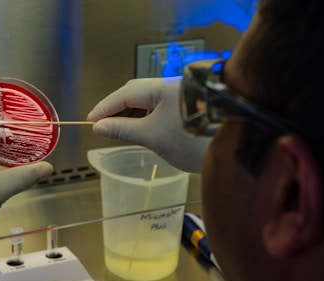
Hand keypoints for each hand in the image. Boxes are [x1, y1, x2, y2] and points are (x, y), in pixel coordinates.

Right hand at [87, 77, 210, 172]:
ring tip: (118, 132)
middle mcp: (171, 87)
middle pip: (136, 95)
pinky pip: (159, 110)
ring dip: (132, 116)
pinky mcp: (187, 109)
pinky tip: (139, 131)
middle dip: (118, 111)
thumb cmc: (192, 141)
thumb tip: (99, 127)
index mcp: (161, 88)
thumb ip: (123, 129)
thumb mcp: (152, 136)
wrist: (233, 149)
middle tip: (102, 128)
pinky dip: (146, 120)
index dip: (105, 107)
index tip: (90, 121)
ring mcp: (180, 98)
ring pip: (148, 103)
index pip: (124, 94)